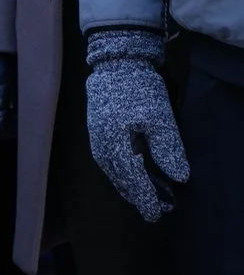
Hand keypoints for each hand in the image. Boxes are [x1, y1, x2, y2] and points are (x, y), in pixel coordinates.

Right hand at [87, 30, 187, 220]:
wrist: (116, 61)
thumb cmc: (139, 89)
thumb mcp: (160, 118)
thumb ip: (168, 149)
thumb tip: (179, 178)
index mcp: (116, 143)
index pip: (133, 178)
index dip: (146, 197)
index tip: (158, 213)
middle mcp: (101, 144)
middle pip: (119, 177)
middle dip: (137, 194)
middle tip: (155, 209)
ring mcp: (95, 136)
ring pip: (111, 169)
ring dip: (127, 184)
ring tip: (142, 195)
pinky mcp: (96, 128)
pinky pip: (106, 159)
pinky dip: (119, 171)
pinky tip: (128, 170)